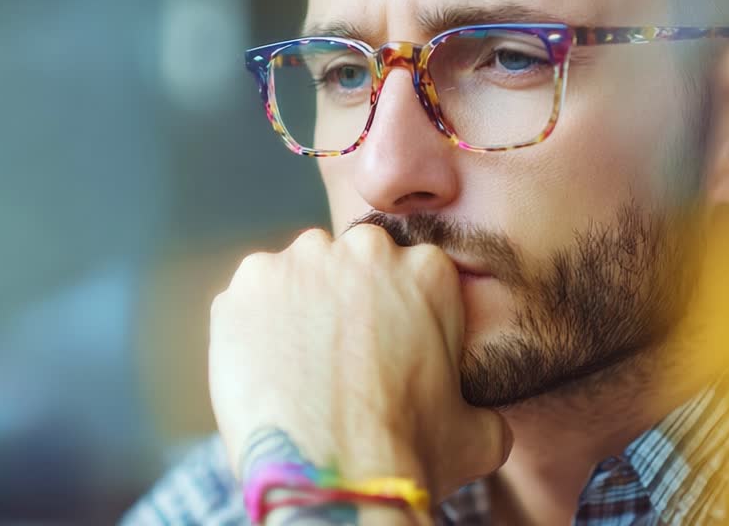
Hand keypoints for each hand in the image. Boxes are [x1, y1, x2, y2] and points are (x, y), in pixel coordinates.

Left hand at [209, 225, 512, 508]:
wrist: (333, 480)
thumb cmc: (408, 456)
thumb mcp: (476, 432)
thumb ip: (482, 407)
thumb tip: (481, 419)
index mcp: (427, 270)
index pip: (401, 272)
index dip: (390, 313)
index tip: (381, 349)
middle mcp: (364, 249)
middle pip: (348, 263)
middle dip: (343, 301)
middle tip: (338, 359)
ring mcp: (299, 262)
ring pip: (297, 275)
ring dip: (297, 309)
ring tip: (299, 369)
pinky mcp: (246, 285)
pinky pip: (249, 299)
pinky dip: (252, 328)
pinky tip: (266, 371)